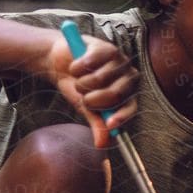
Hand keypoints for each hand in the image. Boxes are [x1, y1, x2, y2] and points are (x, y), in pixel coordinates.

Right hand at [45, 33, 137, 148]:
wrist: (62, 64)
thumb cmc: (79, 87)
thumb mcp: (87, 108)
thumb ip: (97, 124)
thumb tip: (103, 145)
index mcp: (129, 95)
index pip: (131, 107)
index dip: (122, 116)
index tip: (110, 123)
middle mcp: (129, 77)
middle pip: (114, 94)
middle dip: (92, 100)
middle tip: (83, 97)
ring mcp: (120, 61)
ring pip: (99, 79)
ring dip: (81, 83)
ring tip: (79, 79)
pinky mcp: (106, 47)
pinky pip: (89, 62)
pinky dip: (76, 68)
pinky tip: (76, 66)